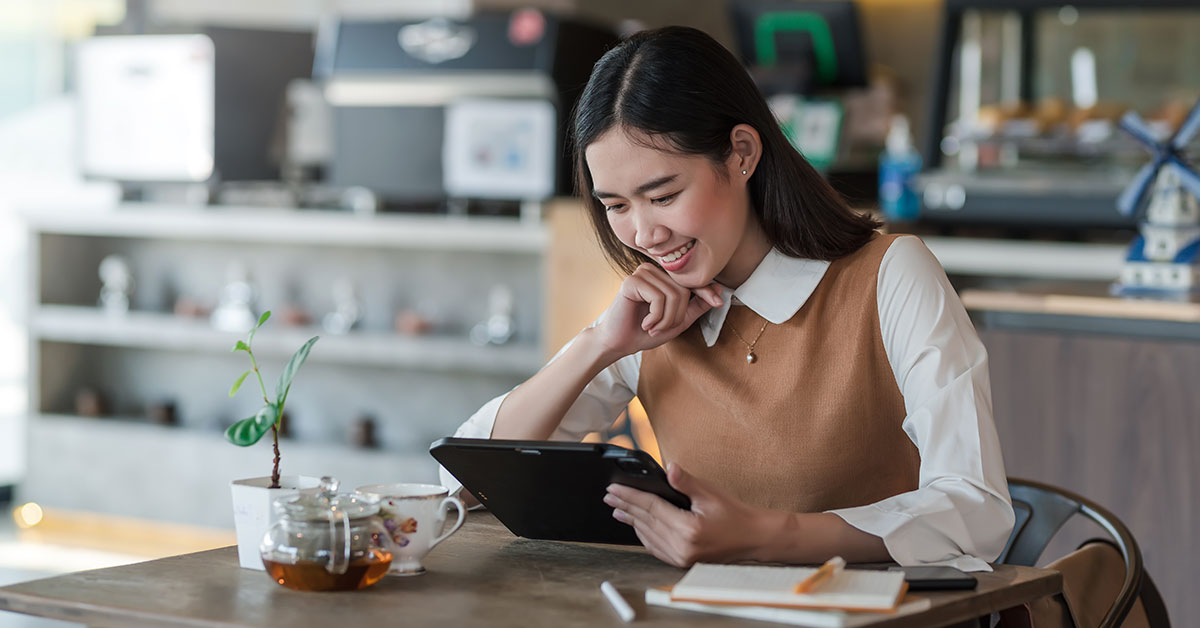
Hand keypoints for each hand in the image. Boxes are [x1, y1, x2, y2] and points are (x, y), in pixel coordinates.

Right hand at [593, 263, 722, 359]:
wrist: (619, 343)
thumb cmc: (645, 331)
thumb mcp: (678, 321)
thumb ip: (696, 306)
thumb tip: (719, 291)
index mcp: (663, 277)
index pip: (690, 280)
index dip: (705, 291)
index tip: (718, 302)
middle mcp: (652, 270)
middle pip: (683, 289)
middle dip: (677, 315)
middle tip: (661, 328)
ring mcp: (641, 273)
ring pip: (672, 294)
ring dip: (666, 319)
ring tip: (652, 327)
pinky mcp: (631, 281)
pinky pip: (658, 297)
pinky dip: (656, 316)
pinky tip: (645, 323)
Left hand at [604, 462, 766, 566]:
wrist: (753, 539)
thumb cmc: (735, 515)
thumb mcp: (711, 494)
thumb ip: (686, 482)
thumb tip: (669, 468)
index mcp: (688, 529)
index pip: (651, 508)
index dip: (630, 496)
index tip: (614, 489)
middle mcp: (682, 547)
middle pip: (645, 522)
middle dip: (625, 507)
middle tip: (608, 496)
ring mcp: (681, 557)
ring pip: (647, 536)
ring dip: (631, 521)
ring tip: (617, 509)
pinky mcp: (682, 562)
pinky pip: (655, 547)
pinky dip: (643, 535)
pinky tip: (636, 526)